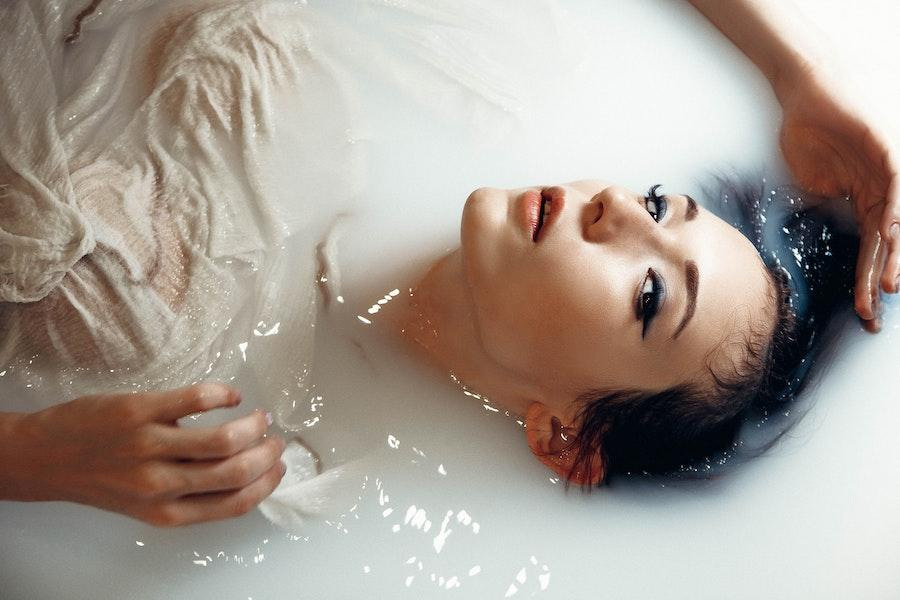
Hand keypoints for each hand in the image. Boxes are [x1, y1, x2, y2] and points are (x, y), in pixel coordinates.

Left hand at [3, 384, 284, 525]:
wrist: (44, 458)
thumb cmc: (99, 477)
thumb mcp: (145, 502)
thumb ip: (188, 494)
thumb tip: (241, 472)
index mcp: (166, 512)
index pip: (234, 504)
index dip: (267, 484)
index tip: (278, 466)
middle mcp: (160, 485)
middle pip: (236, 471)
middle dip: (267, 453)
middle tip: (274, 438)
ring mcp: (150, 446)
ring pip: (224, 439)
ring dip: (253, 425)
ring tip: (258, 416)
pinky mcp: (140, 411)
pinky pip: (197, 399)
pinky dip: (224, 394)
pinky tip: (229, 395)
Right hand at [777, 62, 899, 331]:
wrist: (806, 90)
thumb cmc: (807, 130)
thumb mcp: (812, 181)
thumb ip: (825, 207)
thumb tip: (823, 234)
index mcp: (867, 201)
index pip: (870, 249)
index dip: (866, 281)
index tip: (862, 313)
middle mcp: (884, 190)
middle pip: (888, 243)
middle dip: (882, 279)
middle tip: (875, 313)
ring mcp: (888, 170)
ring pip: (898, 221)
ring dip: (894, 255)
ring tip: (889, 286)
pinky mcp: (888, 149)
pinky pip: (896, 186)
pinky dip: (895, 213)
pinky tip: (890, 236)